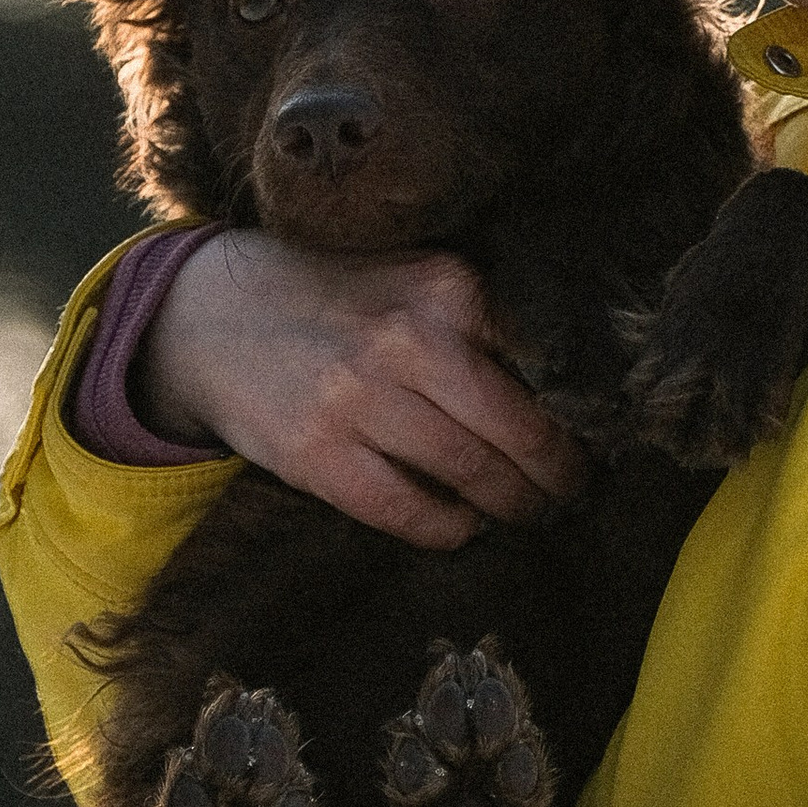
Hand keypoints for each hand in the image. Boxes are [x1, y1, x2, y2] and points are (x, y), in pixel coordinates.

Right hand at [137, 231, 588, 548]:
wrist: (209, 316)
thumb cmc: (332, 300)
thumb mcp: (410, 278)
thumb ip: (478, 319)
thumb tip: (566, 392)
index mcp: (446, 288)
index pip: (542, 361)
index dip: (578, 409)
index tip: (598, 435)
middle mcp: (407, 340)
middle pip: (519, 431)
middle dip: (559, 475)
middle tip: (574, 493)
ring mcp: (359, 400)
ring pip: (473, 476)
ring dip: (514, 507)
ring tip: (530, 513)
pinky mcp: (319, 455)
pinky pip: (410, 512)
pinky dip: (450, 528)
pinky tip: (464, 524)